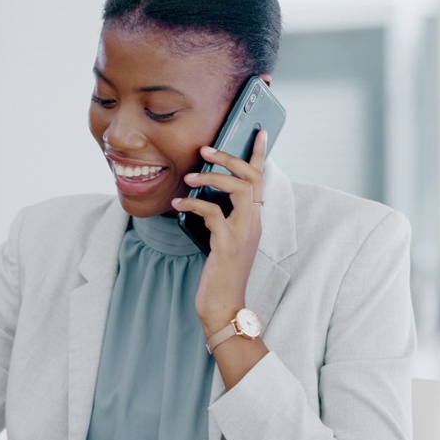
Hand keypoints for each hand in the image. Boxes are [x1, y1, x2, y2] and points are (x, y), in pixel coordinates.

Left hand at [173, 129, 267, 333]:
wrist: (223, 307)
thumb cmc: (219, 274)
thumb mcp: (222, 240)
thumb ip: (220, 218)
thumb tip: (202, 195)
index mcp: (253, 220)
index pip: (261, 180)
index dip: (259, 154)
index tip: (257, 132)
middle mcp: (253, 224)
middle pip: (252, 177)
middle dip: (231, 158)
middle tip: (208, 147)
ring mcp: (243, 234)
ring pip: (240, 190)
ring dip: (213, 178)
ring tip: (190, 177)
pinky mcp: (227, 245)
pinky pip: (213, 213)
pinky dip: (194, 204)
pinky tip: (178, 204)